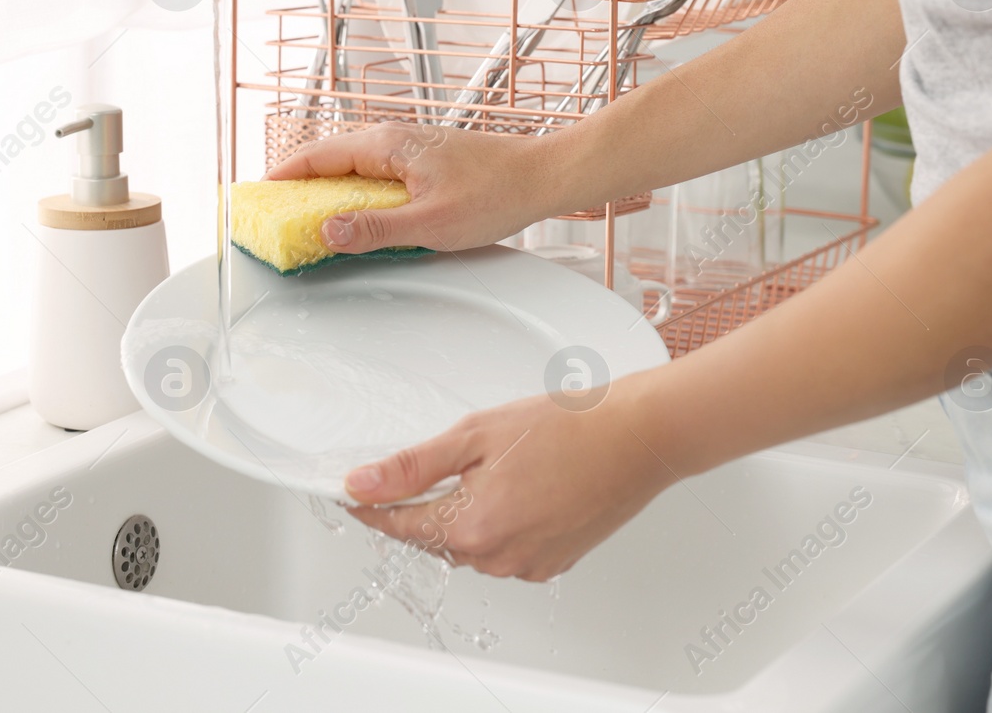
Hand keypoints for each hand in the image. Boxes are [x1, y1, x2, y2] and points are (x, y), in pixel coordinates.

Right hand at [266, 122, 564, 253]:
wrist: (542, 177)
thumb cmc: (497, 193)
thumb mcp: (430, 224)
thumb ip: (374, 228)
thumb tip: (326, 231)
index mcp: (387, 145)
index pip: (317, 155)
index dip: (282, 176)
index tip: (256, 195)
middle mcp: (393, 138)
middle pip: (329, 157)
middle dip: (297, 183)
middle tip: (273, 212)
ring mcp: (408, 147)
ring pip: (351, 165)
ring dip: (325, 188)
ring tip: (304, 216)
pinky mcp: (422, 160)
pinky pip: (372, 172)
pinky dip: (352, 190)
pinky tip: (354, 213)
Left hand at [343, 376, 669, 580]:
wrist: (637, 437)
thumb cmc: (569, 427)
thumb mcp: (476, 433)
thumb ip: (414, 465)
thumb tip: (363, 483)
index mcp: (472, 525)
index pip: (399, 525)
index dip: (372, 506)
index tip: (354, 494)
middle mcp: (498, 557)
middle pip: (433, 538)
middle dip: (423, 506)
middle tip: (433, 466)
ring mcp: (528, 565)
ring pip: (470, 546)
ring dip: (464, 516)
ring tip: (490, 469)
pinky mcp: (553, 563)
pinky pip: (506, 551)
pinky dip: (499, 526)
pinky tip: (517, 490)